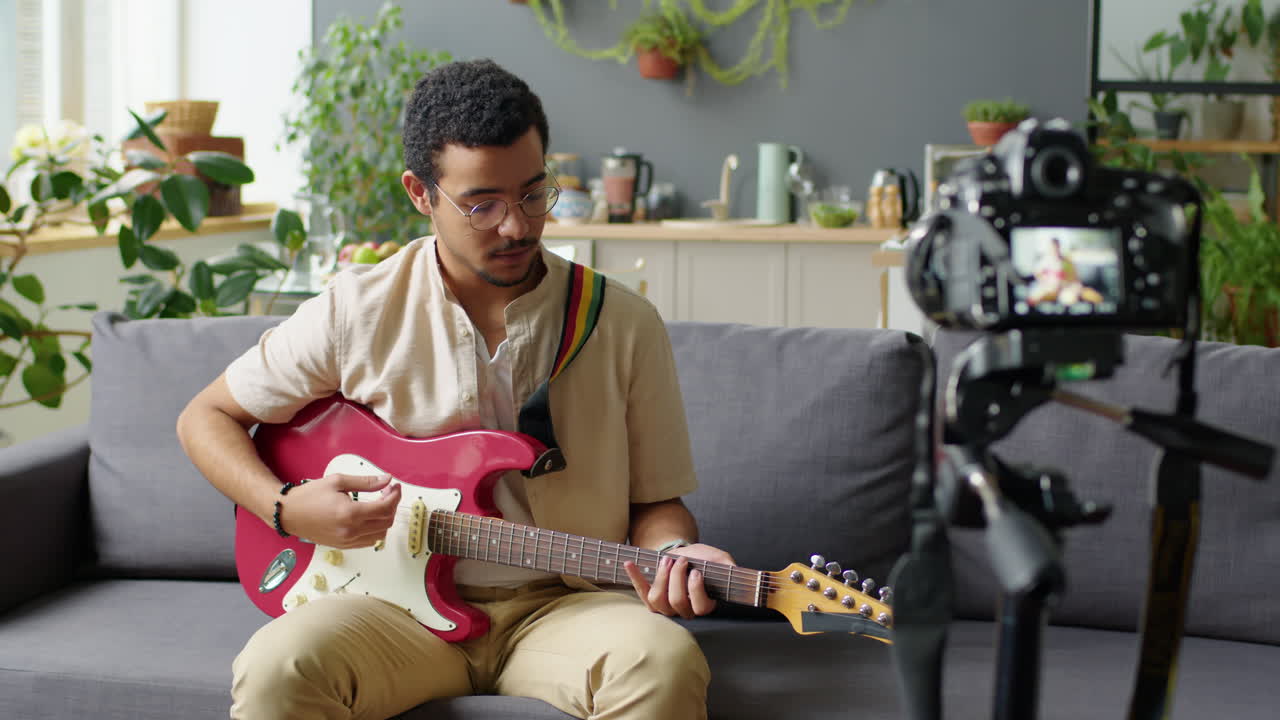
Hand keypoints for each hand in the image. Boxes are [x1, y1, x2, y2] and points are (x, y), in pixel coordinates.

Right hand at [276, 474, 400, 548]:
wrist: (288, 513)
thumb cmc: (309, 495)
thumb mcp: (337, 481)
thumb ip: (365, 482)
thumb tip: (386, 479)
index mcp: (350, 513)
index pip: (385, 507)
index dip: (395, 496)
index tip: (395, 486)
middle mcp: (351, 531)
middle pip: (386, 522)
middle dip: (392, 505)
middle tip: (388, 492)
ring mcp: (347, 541)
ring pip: (380, 534)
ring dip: (385, 519)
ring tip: (379, 504)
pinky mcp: (343, 546)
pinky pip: (368, 542)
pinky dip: (376, 530)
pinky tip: (370, 517)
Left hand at [624, 543, 735, 619]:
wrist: (683, 554)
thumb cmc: (702, 558)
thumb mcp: (718, 559)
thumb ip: (727, 565)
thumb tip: (733, 571)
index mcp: (704, 604)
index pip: (701, 607)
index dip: (696, 590)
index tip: (696, 571)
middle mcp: (685, 610)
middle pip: (677, 602)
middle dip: (677, 577)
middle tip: (681, 560)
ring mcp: (666, 607)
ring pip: (659, 600)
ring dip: (661, 577)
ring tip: (666, 560)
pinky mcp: (651, 599)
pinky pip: (642, 593)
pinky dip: (635, 577)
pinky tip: (630, 563)